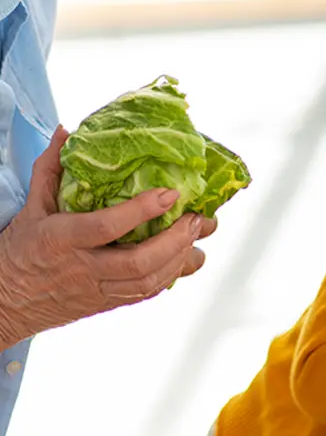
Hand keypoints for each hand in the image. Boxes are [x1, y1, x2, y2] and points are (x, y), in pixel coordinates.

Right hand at [0, 127, 216, 346]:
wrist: (6, 302)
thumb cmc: (18, 252)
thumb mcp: (30, 208)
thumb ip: (50, 169)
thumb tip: (66, 132)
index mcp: (61, 239)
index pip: (106, 226)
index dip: (141, 210)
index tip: (170, 193)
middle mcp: (82, 268)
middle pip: (137, 262)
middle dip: (174, 240)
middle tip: (195, 219)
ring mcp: (96, 290)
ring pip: (146, 282)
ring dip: (179, 260)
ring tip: (196, 237)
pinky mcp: (105, 304)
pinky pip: (144, 294)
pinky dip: (169, 277)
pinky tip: (184, 260)